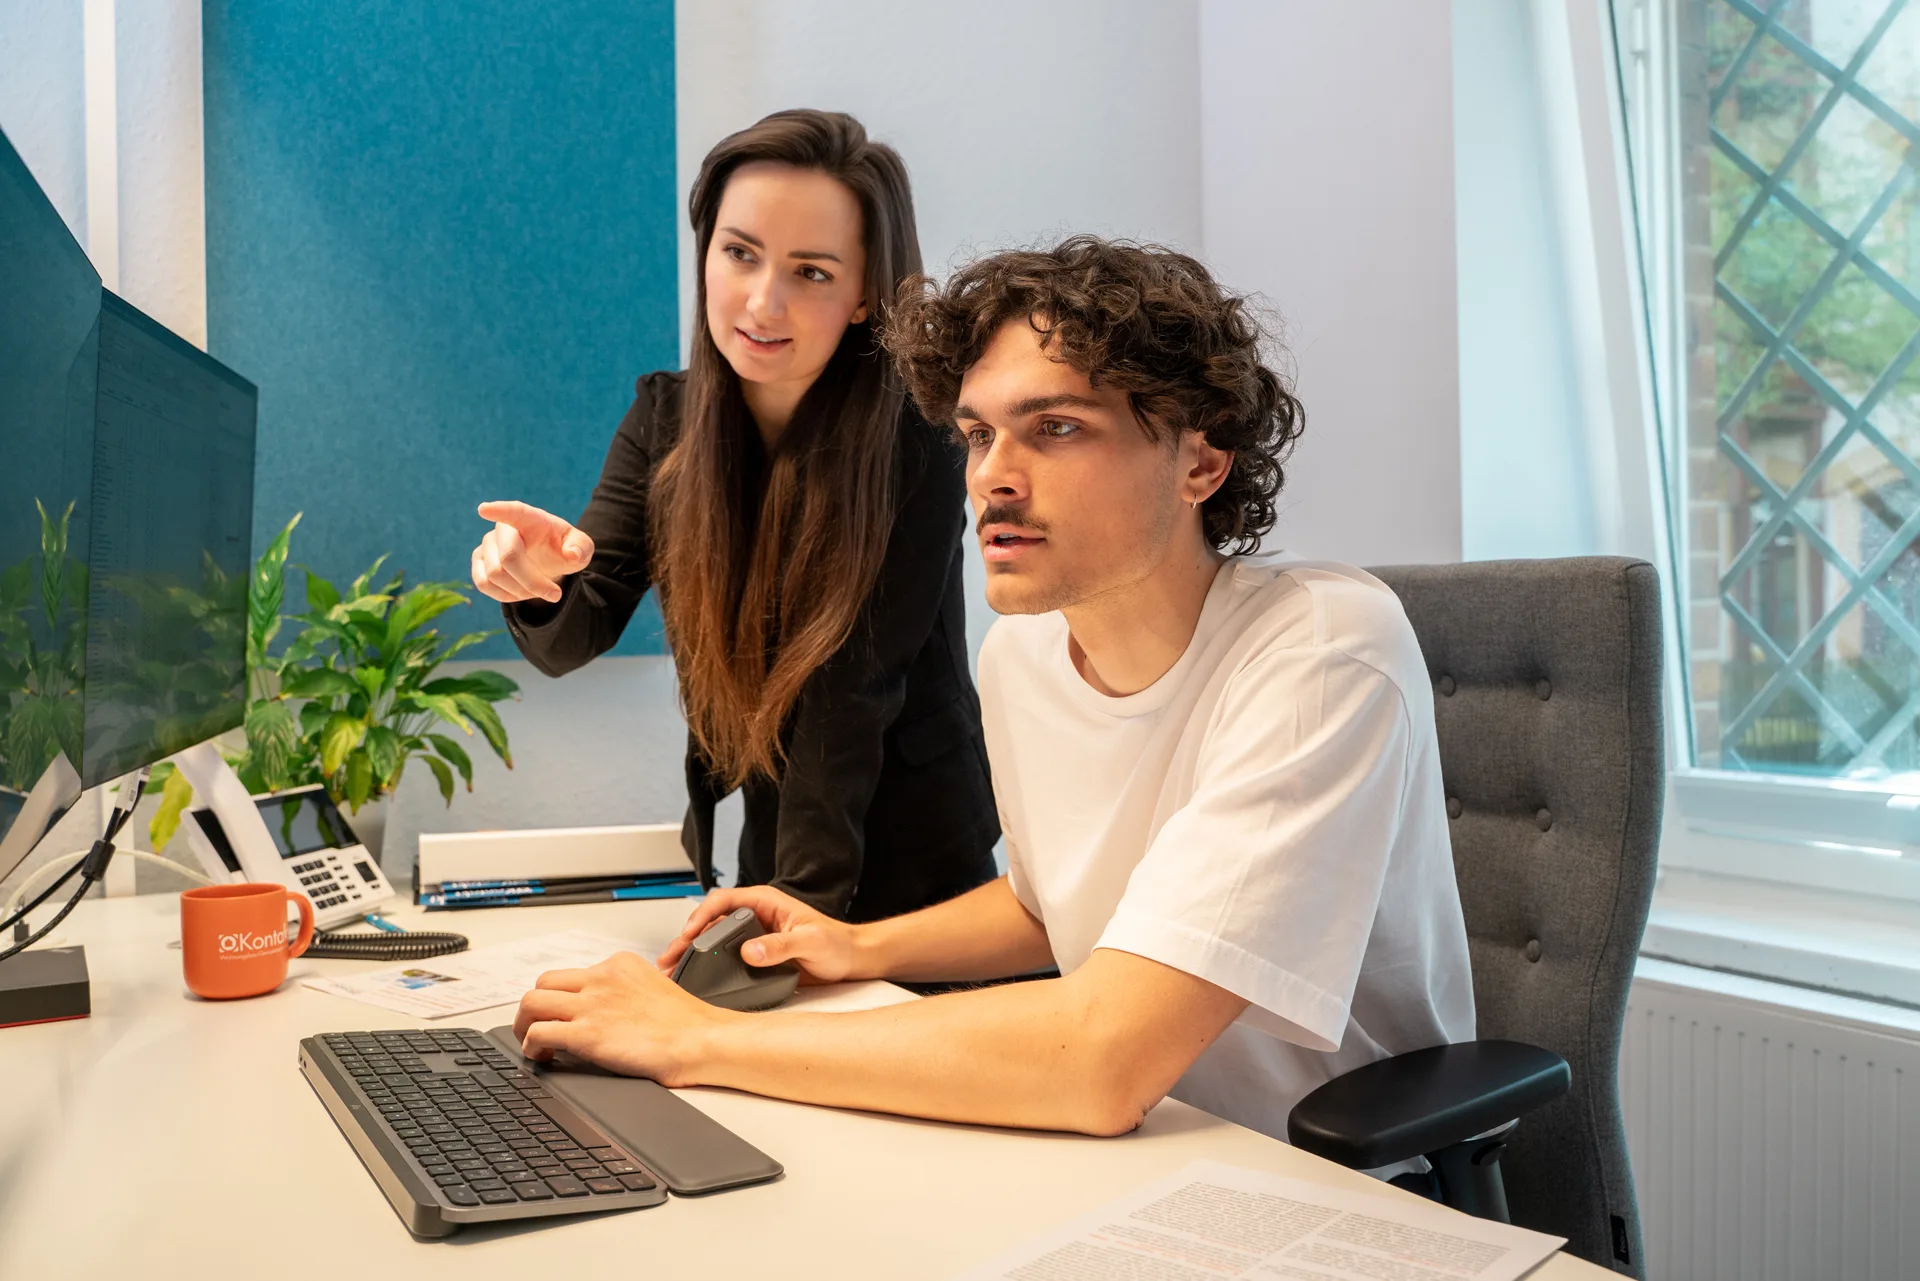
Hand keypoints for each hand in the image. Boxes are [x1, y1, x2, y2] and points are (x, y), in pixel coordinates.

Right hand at [471, 500, 593, 603]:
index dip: (499, 510)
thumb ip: (582, 548)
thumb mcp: (581, 548)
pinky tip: (520, 593)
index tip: (484, 509)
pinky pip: (483, 583)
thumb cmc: (562, 550)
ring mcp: (487, 545)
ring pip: (495, 574)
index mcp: (531, 519)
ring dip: (520, 590)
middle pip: (508, 557)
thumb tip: (572, 555)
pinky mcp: (478, 562)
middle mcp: (504, 529)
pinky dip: (504, 595)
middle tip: (555, 594)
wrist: (547, 563)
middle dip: (532, 582)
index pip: (514, 511)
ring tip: (538, 590)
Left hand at [513, 951, 725, 1083]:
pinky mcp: (587, 1034)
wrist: (703, 1040)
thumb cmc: (688, 1024)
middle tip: (537, 1026)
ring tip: (532, 1042)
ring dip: (524, 1024)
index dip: (563, 998)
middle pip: (544, 982)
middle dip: (535, 1007)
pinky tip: (543, 1058)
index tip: (565, 1015)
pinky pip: (538, 1033)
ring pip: (531, 1003)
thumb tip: (611, 1012)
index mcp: (620, 964)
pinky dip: (531, 1046)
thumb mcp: (656, 988)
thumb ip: (628, 992)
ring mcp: (592, 1004)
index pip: (573, 974)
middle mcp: (602, 978)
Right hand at [657, 886, 864, 984]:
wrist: (851, 960)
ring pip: (714, 939)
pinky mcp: (755, 955)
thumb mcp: (811, 942)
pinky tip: (696, 978)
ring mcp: (753, 936)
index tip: (689, 934)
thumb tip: (750, 951)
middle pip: (712, 921)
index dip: (702, 915)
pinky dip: (707, 965)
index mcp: (766, 902)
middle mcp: (756, 916)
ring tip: (674, 970)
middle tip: (671, 958)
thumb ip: (781, 946)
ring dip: (693, 953)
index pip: (724, 900)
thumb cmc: (837, 944)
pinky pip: (725, 956)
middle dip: (687, 938)